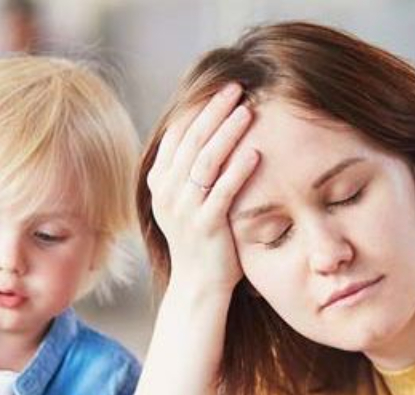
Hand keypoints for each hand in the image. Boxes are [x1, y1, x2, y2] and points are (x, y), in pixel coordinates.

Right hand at [146, 82, 260, 298]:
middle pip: (191, 141)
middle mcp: (166, 193)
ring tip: (247, 111)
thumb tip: (211, 129)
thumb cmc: (202, 238)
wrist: (199, 285)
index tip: (221, 89)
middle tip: (236, 88)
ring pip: (205, 161)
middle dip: (214, 111)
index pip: (177, 135)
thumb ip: (191, 169)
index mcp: (159, 182)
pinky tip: (255, 151)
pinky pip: (222, 191)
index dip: (198, 109)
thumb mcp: (187, 199)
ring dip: (227, 133)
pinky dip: (238, 169)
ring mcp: (183, 210)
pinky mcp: (205, 227)